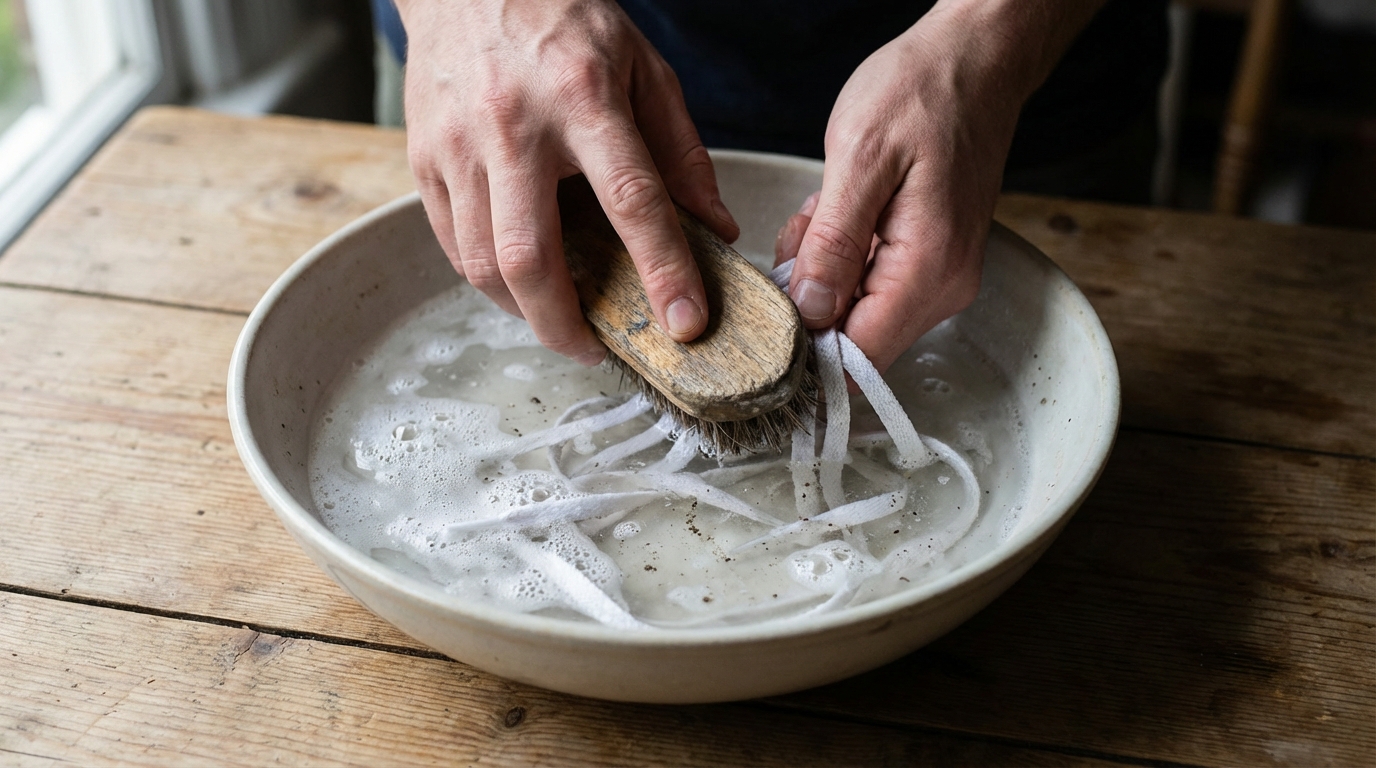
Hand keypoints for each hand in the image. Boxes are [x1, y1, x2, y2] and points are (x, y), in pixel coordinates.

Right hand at [397, 0, 738, 364]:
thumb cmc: (566, 20)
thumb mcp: (644, 69)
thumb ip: (682, 152)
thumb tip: (715, 229)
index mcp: (582, 98)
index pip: (630, 201)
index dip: (662, 271)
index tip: (686, 324)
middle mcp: (513, 126)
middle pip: (531, 258)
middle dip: (565, 326)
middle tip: (596, 350)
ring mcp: (457, 146)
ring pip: (483, 264)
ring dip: (524, 312)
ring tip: (561, 320)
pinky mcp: (423, 159)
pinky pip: (453, 246)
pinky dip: (488, 281)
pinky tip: (520, 285)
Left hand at [775, 0, 1101, 372]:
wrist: (973, 61)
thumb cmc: (921, 93)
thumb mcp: (860, 158)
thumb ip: (833, 244)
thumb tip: (811, 312)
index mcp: (928, 269)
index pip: (859, 355)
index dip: (806, 346)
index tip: (774, 304)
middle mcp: (944, 287)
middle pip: (853, 337)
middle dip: (810, 294)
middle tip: (806, 226)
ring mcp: (942, 278)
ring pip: (856, 311)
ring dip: (824, 268)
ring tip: (829, 206)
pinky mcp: (933, 263)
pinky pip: (870, 284)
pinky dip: (842, 254)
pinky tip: (844, 208)